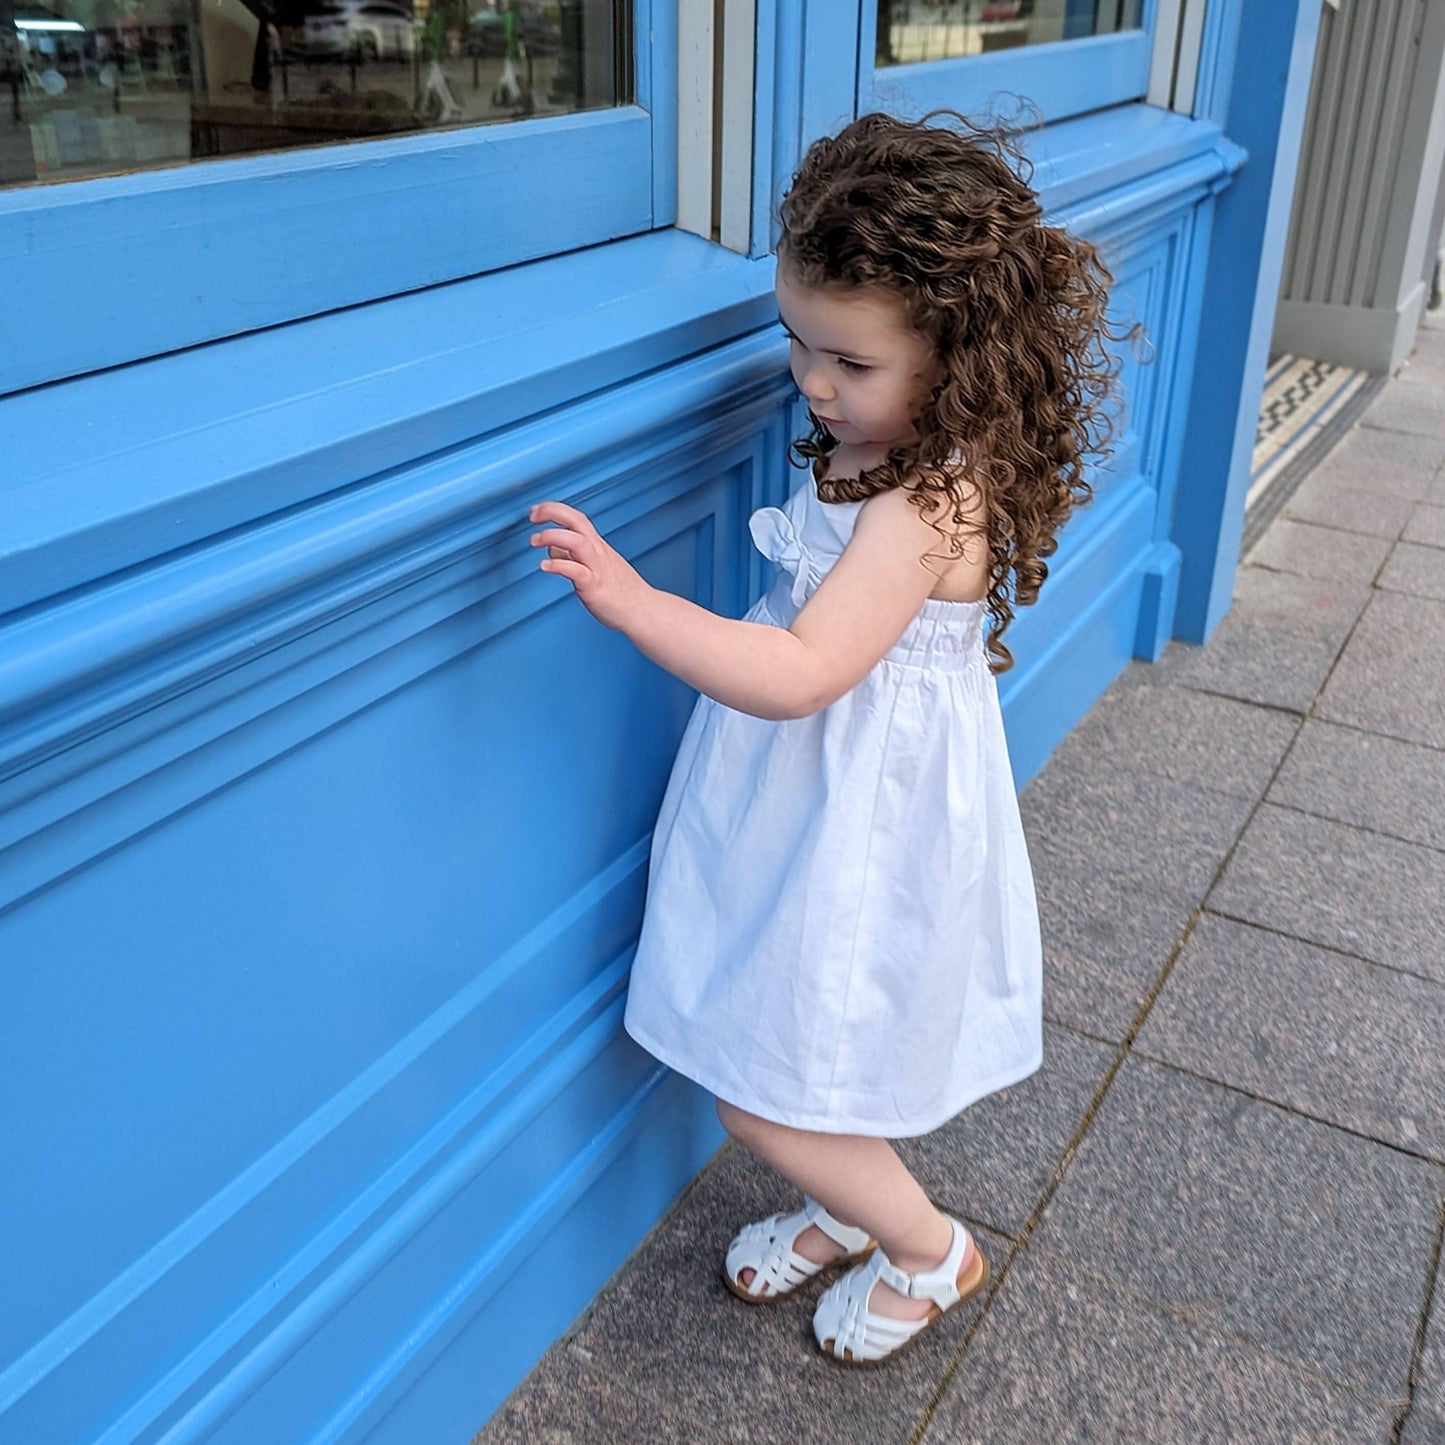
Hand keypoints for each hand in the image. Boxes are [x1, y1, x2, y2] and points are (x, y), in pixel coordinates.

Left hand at [529, 500, 651, 631]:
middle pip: (576, 520)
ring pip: (577, 542)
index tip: (536, 510)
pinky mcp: (595, 586)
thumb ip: (574, 555)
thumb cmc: (621, 592)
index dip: (555, 509)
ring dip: (552, 536)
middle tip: (533, 516)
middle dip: (553, 512)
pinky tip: (545, 566)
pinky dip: (558, 565)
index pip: (576, 517)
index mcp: (597, 546)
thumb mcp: (597, 566)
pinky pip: (576, 571)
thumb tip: (553, 548)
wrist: (643, 610)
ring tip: (534, 540)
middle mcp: (597, 552)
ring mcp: (596, 568)